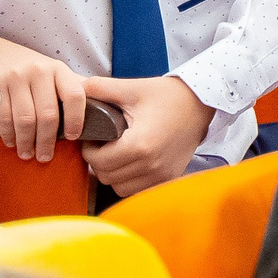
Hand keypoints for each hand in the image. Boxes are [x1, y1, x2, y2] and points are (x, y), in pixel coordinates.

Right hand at [0, 33, 84, 160]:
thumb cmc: (30, 67)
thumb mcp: (54, 71)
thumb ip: (71, 88)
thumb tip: (100, 109)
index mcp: (58, 69)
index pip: (75, 96)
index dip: (76, 120)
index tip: (72, 137)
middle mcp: (38, 71)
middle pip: (48, 115)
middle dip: (46, 141)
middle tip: (44, 156)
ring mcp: (15, 77)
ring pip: (26, 120)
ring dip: (27, 142)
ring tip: (28, 154)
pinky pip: (4, 117)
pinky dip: (9, 134)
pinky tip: (12, 142)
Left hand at [80, 74, 215, 193]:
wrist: (200, 105)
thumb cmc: (167, 95)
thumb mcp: (133, 88)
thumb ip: (101, 88)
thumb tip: (77, 88)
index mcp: (140, 145)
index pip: (99, 161)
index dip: (88, 150)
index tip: (92, 138)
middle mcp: (151, 165)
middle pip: (107, 177)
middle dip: (98, 162)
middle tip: (102, 144)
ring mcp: (162, 175)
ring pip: (120, 188)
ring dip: (113, 174)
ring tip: (116, 153)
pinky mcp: (169, 178)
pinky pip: (137, 189)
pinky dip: (129, 180)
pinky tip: (131, 162)